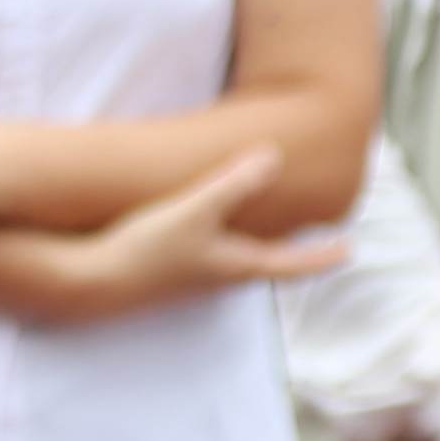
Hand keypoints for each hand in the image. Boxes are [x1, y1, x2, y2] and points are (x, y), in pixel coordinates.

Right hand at [55, 146, 344, 318]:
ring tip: (266, 237)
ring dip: (255, 252)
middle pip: (266, 267)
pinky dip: (222, 249)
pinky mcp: (165, 277)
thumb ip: (233, 183)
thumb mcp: (195, 209)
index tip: (347, 250)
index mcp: (235, 266)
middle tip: (311, 242)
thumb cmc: (146, 249)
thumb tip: (274, 156)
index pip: (291, 264)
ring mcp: (191, 282)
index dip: (321, 255)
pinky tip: (206, 236)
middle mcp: (218, 279)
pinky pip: (206, 262)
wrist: (91, 284)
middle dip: (290, 255)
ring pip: (235, 266)